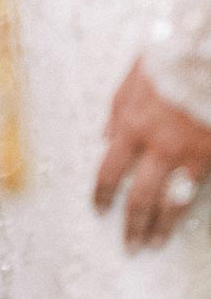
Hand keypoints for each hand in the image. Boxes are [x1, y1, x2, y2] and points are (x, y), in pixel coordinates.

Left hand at [95, 59, 210, 249]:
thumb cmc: (169, 60)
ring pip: (172, 203)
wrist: (206, 53)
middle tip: (129, 245)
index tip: (99, 209)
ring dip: (161, 227)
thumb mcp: (133, 79)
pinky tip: (182, 219)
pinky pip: (196, 191)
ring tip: (154, 243)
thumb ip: (117, 112)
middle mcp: (159, 146)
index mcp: (132, 124)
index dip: (103, 194)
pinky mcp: (210, 157)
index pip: (110, 171)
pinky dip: (188, 208)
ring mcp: (189, 155)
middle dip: (132, 225)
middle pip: (140, 198)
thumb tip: (104, 139)